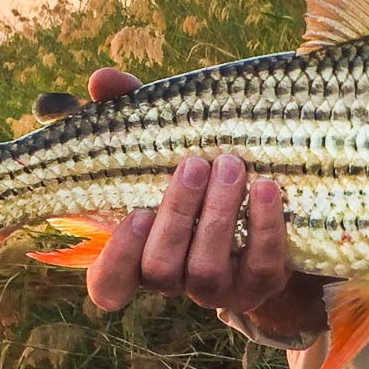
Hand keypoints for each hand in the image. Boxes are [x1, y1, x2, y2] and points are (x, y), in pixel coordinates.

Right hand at [81, 68, 291, 312]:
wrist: (264, 201)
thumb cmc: (194, 168)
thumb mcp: (161, 139)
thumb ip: (126, 110)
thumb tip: (102, 79)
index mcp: (139, 254)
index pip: (110, 286)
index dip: (116, 260)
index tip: (134, 214)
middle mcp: (174, 279)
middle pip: (160, 269)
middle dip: (176, 216)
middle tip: (194, 164)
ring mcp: (217, 288)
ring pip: (206, 271)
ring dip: (217, 217)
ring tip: (231, 165)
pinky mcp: (260, 284)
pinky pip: (260, 265)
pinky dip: (264, 226)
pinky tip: (266, 187)